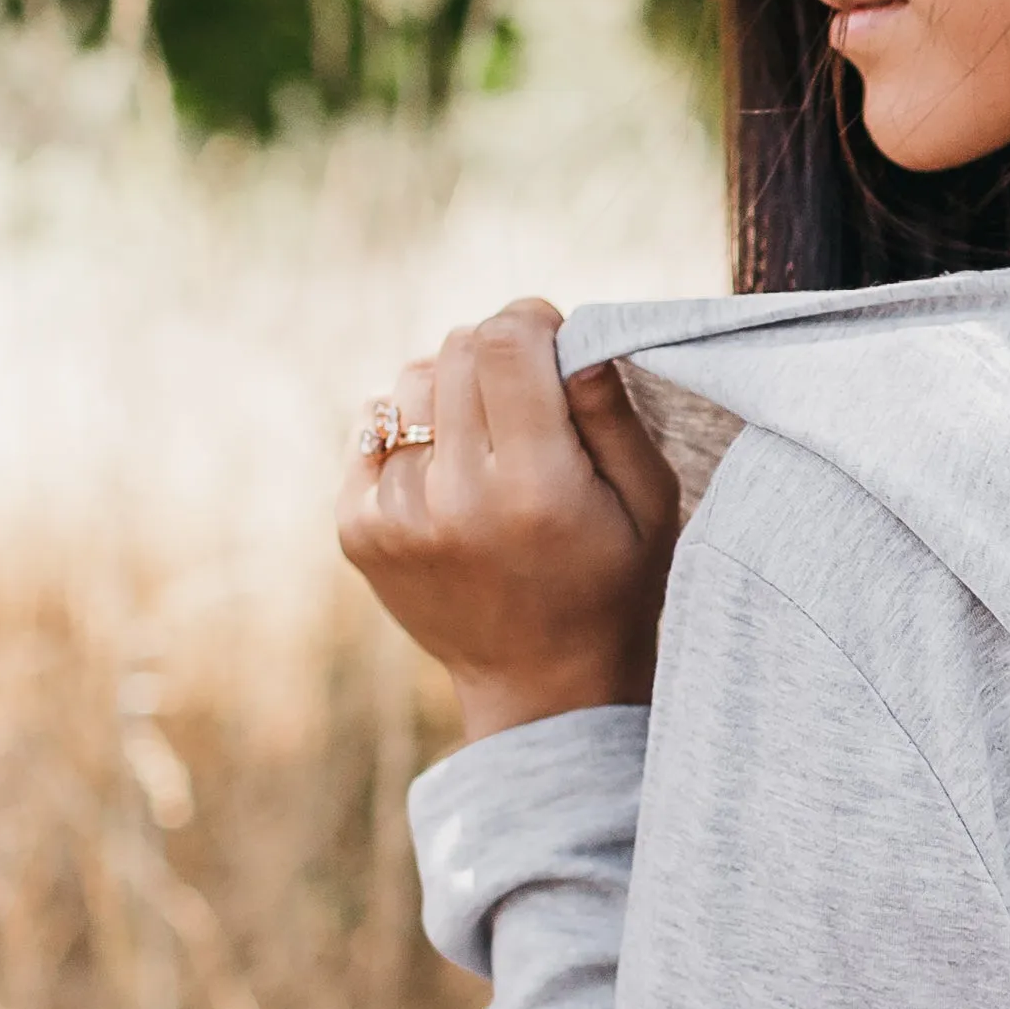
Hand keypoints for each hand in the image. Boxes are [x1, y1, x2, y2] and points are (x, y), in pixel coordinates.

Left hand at [339, 297, 681, 739]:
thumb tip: (574, 337)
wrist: (542, 689)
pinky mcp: (357, 528)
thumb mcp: (651, 500)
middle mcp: (455, 498)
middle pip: (453, 351)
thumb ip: (613, 413)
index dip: (530, 319)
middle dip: (495, 354)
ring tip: (486, 445)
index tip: (552, 341)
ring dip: (449, 394)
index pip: (503, 343)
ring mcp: (395, 515)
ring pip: (407, 385)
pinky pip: (372, 429)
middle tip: (526, 399)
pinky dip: (411, 436)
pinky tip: (449, 479)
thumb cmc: (613, 583)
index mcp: (535, 487)